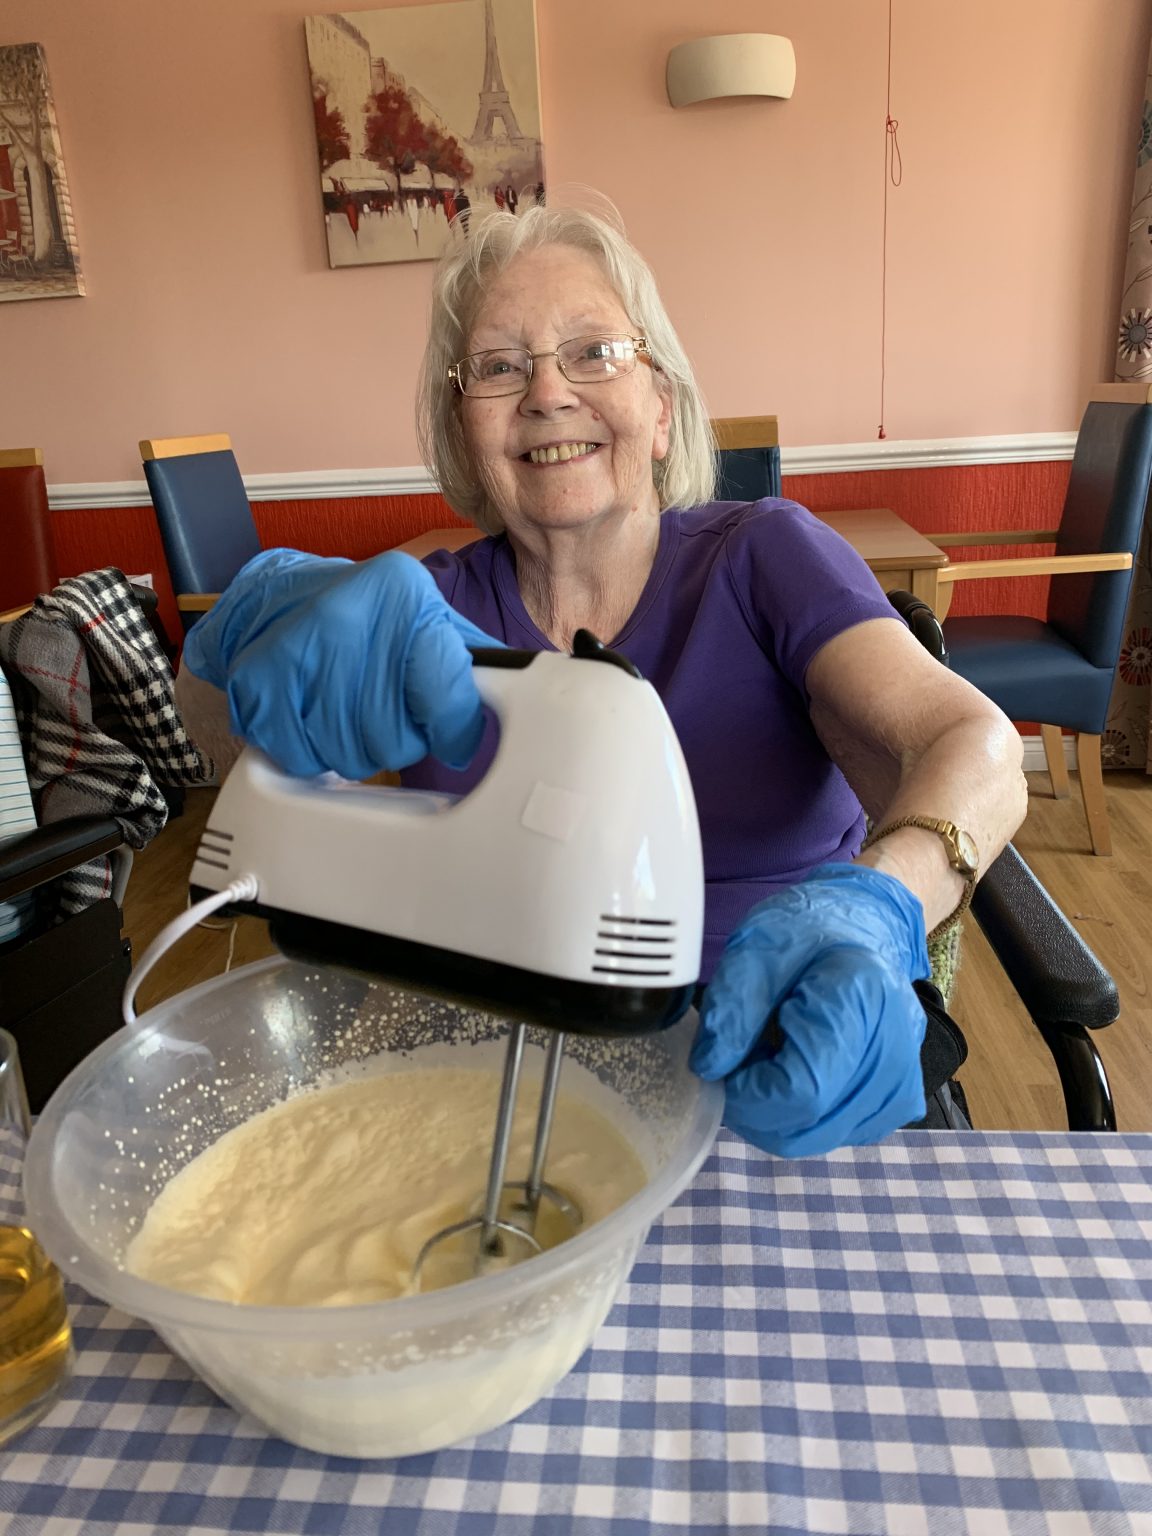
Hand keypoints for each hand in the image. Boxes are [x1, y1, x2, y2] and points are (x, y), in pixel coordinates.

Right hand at [182, 548, 499, 778]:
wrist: (278, 592)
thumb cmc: (366, 616)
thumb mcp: (432, 621)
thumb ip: (476, 664)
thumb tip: (528, 697)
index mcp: (408, 597)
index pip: (450, 695)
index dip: (454, 730)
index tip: (454, 737)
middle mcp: (351, 613)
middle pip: (396, 740)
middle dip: (393, 741)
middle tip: (381, 711)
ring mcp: (298, 644)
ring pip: (348, 754)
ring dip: (348, 751)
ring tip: (344, 711)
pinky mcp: (255, 677)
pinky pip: (298, 755)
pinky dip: (305, 754)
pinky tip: (308, 720)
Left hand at [690, 863, 930, 1156]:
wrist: (867, 928)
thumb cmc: (812, 929)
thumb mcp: (756, 946)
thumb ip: (731, 1007)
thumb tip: (709, 1068)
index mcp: (862, 1001)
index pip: (801, 1090)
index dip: (747, 1092)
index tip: (722, 1063)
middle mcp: (895, 1052)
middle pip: (808, 1126)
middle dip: (752, 1108)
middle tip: (734, 1062)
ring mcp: (901, 1083)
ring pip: (817, 1137)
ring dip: (773, 1114)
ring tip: (762, 1060)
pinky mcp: (897, 1102)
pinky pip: (833, 1133)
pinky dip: (799, 1116)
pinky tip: (792, 1072)